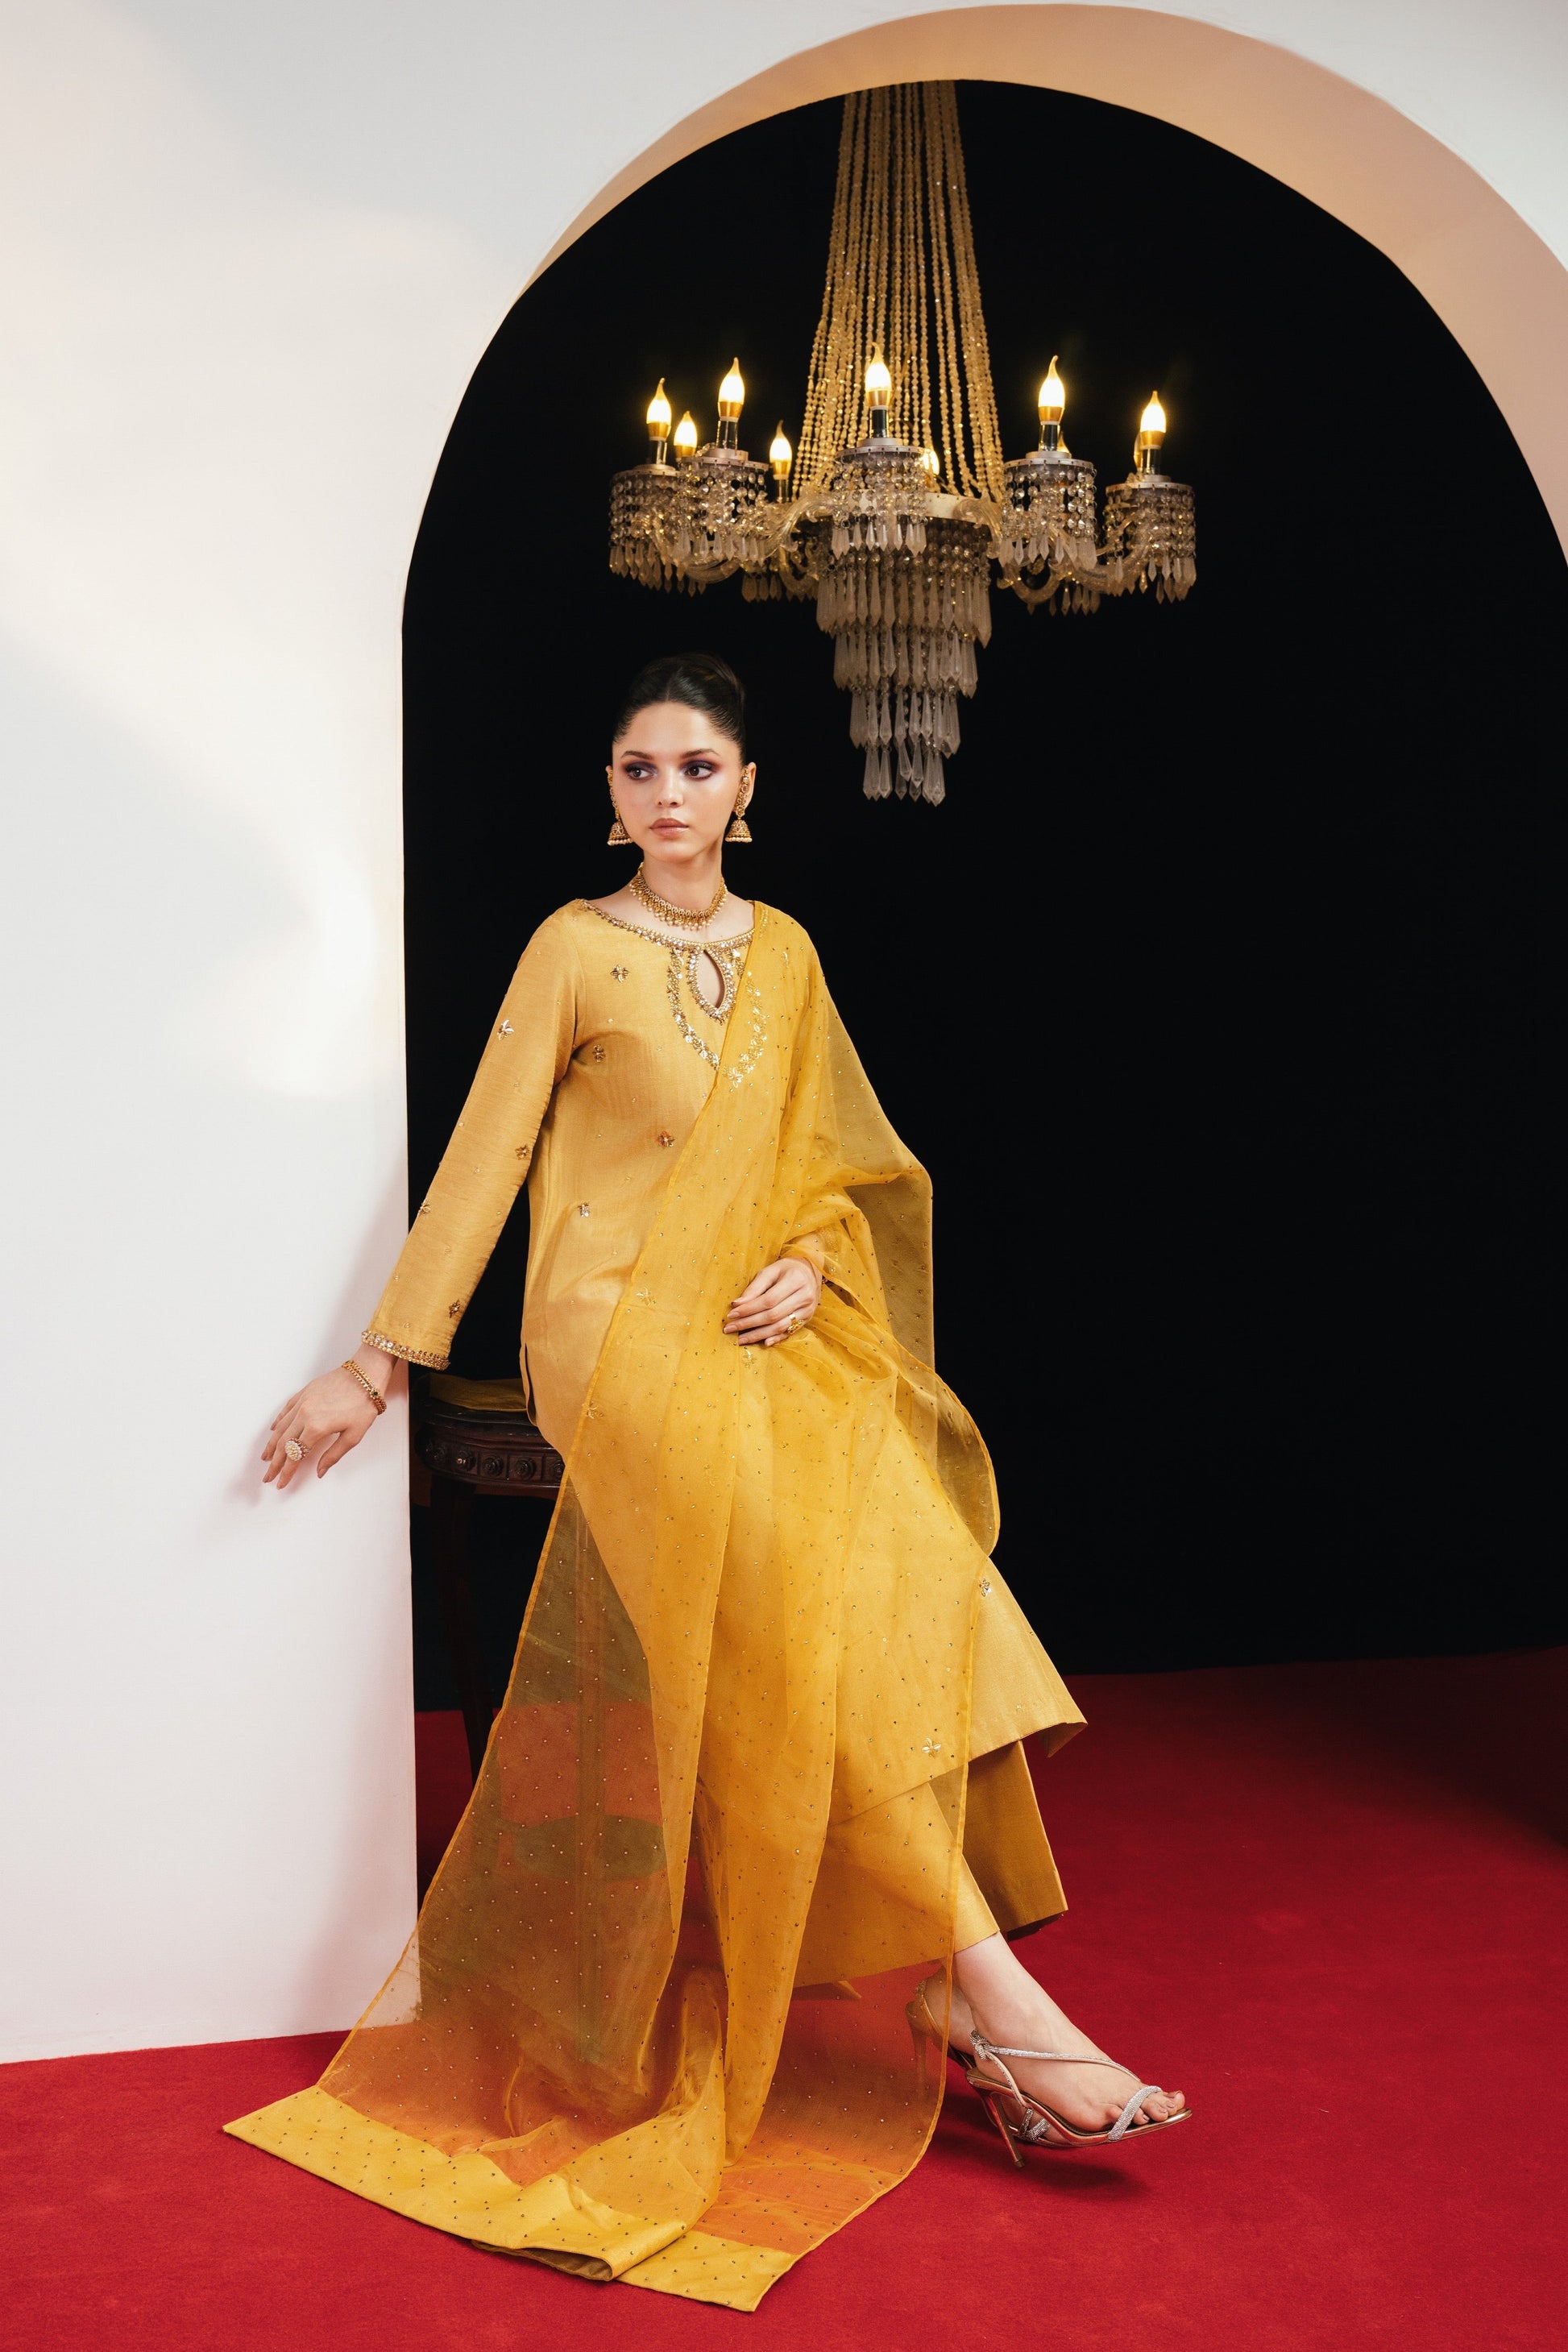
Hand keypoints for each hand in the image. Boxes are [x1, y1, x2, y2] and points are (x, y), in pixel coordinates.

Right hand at [262, 1358, 388, 1489]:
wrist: (366, 1374)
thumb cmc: (364, 1404)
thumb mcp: (354, 1435)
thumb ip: (334, 1455)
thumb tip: (320, 1472)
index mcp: (316, 1428)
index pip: (296, 1456)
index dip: (287, 1472)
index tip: (280, 1483)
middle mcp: (304, 1415)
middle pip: (283, 1444)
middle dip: (274, 1463)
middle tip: (267, 1476)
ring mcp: (302, 1403)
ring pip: (280, 1428)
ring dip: (271, 1445)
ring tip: (266, 1457)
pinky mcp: (304, 1393)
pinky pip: (285, 1410)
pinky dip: (277, 1422)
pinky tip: (273, 1430)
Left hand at [722, 1255, 822, 1347]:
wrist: (811, 1272)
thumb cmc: (787, 1270)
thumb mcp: (770, 1271)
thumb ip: (755, 1287)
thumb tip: (737, 1304)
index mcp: (795, 1280)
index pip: (768, 1300)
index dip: (748, 1309)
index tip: (731, 1315)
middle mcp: (804, 1297)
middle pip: (773, 1315)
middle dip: (749, 1324)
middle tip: (730, 1329)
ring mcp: (807, 1310)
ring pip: (780, 1327)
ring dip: (758, 1335)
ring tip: (741, 1339)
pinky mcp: (807, 1319)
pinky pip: (789, 1332)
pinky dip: (776, 1338)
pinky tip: (763, 1343)